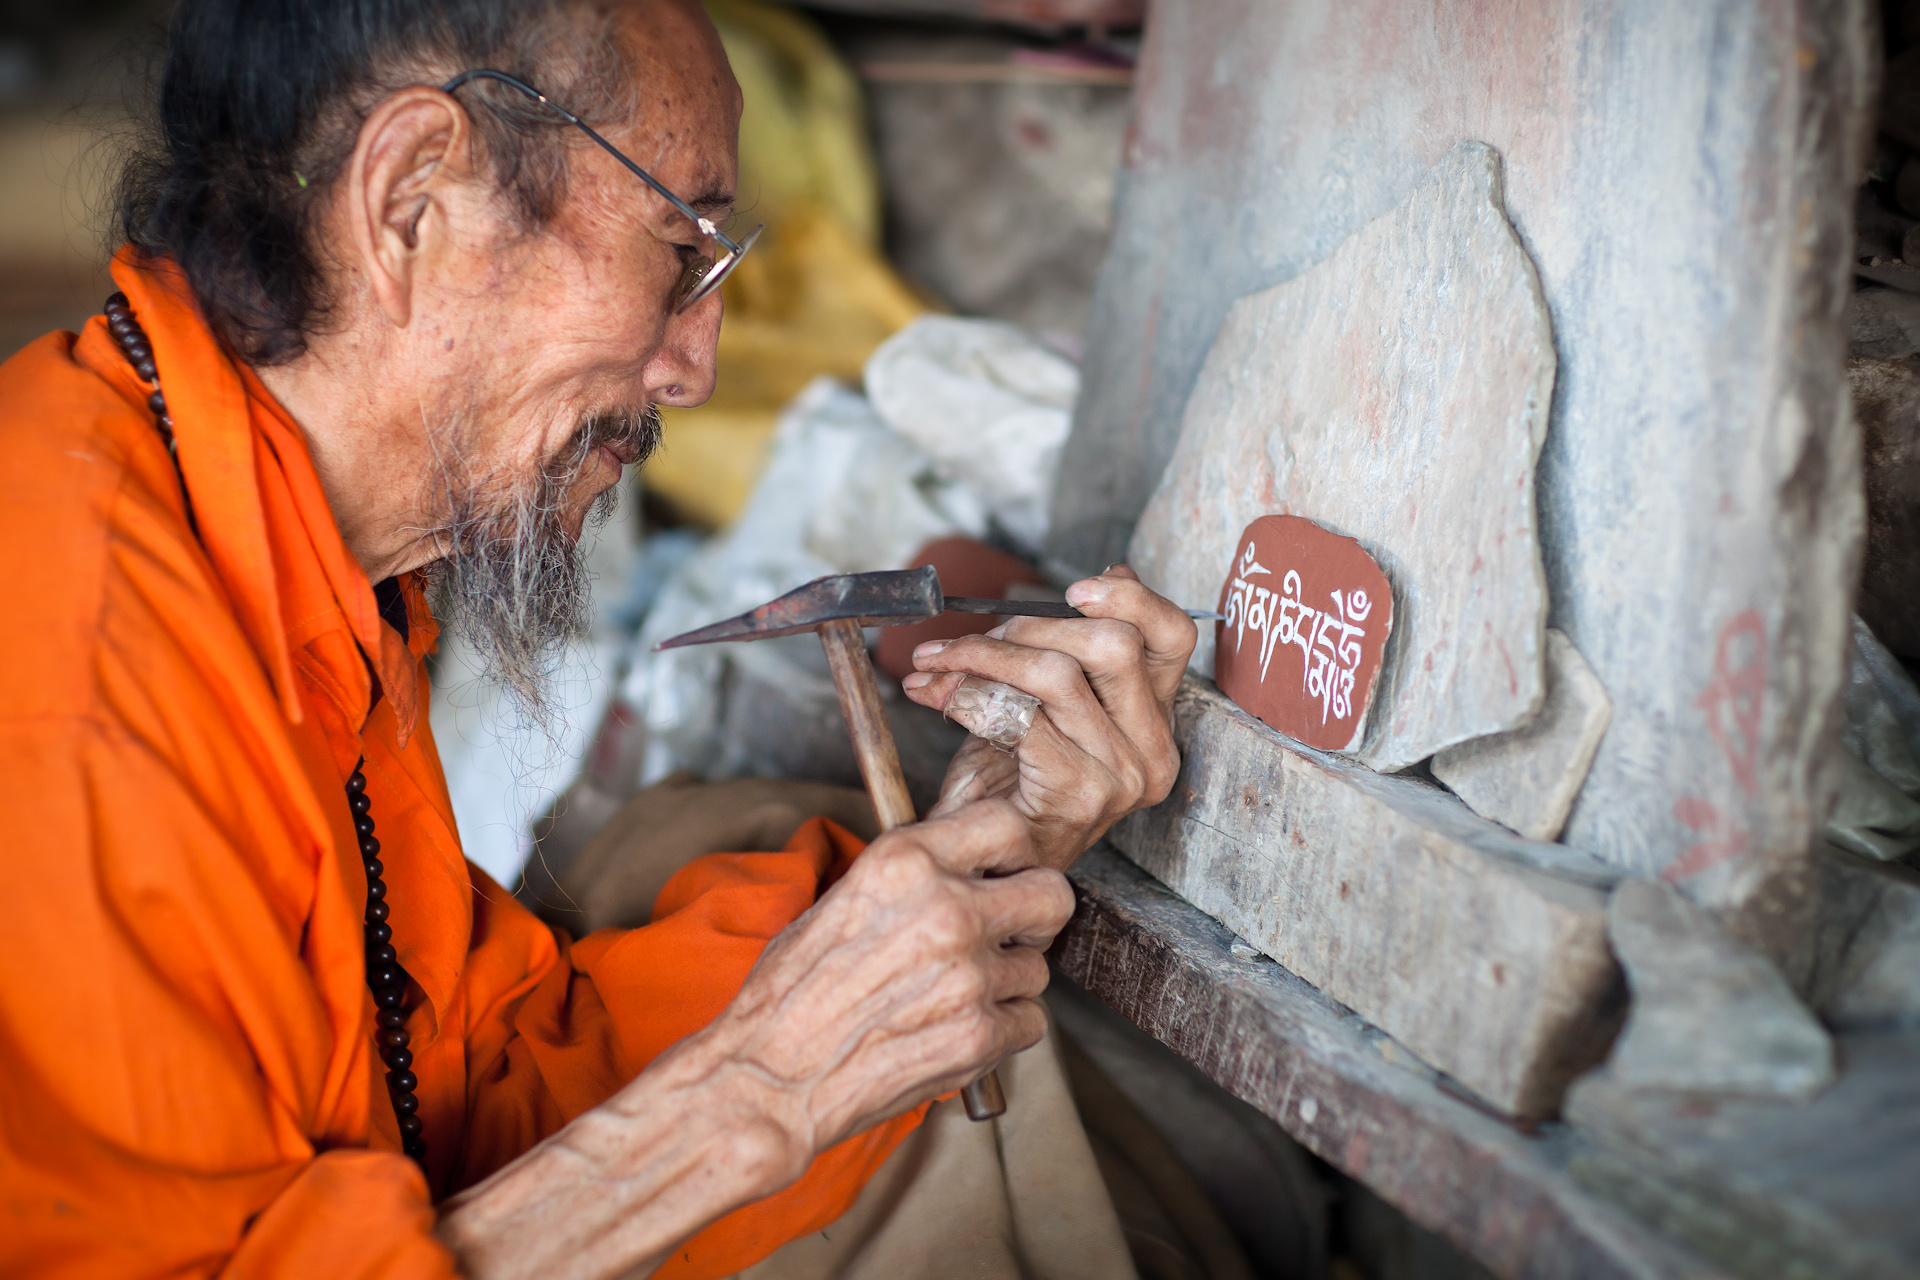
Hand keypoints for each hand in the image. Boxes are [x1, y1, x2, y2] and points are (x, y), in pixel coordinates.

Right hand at [700, 797, 1069, 1149]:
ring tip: (954, 996)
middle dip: (1036, 915)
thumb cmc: (791, 991)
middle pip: (1052, 894)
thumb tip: (964, 865)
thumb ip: (912, 875)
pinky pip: (1030, 1022)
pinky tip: (957, 1030)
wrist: (771, 1077)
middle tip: (1007, 933)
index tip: (1005, 871)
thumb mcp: (841, 898)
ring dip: (1007, 983)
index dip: (1014, 850)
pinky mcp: (980, 1036)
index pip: (1007, 824)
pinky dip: (1003, 1031)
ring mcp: (969, 975)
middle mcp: (946, 909)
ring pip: (1037, 968)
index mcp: (905, 863)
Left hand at [900, 565, 1196, 869]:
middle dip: (1028, 626)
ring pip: (1057, 673)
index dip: (1131, 598)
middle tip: (971, 641)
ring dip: (982, 657)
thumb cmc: (1011, 781)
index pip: (1173, 637)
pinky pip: (1021, 715)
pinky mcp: (1076, 794)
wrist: (977, 860)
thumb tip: (1112, 577)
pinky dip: (967, 695)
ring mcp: (1119, 777)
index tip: (1076, 588)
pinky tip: (938, 698)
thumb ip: (1079, 649)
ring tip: (937, 664)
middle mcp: (1151, 752)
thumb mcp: (1052, 704)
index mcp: (1154, 722)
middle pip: (1112, 645)